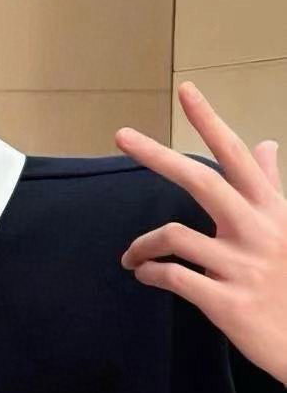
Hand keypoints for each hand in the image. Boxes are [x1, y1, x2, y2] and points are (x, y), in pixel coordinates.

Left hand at [117, 81, 286, 382]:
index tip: (186, 90)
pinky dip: (151, 273)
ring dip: (143, 244)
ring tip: (132, 256)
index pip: (238, 155)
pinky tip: (145, 275)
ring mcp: (241, 266)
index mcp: (271, 210)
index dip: (211, 121)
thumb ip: (271, 186)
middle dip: (157, 155)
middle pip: (201, 180)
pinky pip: (174, 277)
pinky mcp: (226, 302)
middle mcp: (257, 231)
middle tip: (122, 136)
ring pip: (175, 235)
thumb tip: (266, 144)